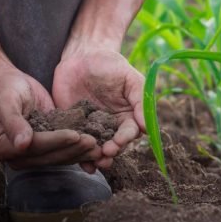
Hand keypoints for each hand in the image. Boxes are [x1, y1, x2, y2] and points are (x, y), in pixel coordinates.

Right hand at [0, 63, 100, 170]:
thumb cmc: (4, 89)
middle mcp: (18, 155)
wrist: (8, 84)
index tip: (75, 135)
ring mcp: (33, 153)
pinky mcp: (46, 147)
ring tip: (98, 147)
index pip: (35, 147)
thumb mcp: (6, 101)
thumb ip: (13, 122)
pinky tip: (94, 147)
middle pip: (49, 156)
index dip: (56, 141)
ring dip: (79, 153)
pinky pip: (63, 151)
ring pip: (59, 157)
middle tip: (93, 142)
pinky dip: (78, 150)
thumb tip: (22, 144)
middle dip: (72, 149)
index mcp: (3, 147)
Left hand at [52, 48, 145, 168]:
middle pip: (114, 145)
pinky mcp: (74, 127)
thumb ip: (140, 99)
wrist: (81, 56)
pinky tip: (82, 164)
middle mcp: (111, 126)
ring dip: (97, 158)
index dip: (125, 139)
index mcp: (127, 115)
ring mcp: (92, 128)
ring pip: (96, 148)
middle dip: (111, 151)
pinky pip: (76, 143)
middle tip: (105, 154)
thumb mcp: (129, 78)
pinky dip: (78, 155)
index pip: (130, 132)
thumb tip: (147, 126)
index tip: (119, 142)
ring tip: (94, 163)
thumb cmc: (110, 65)